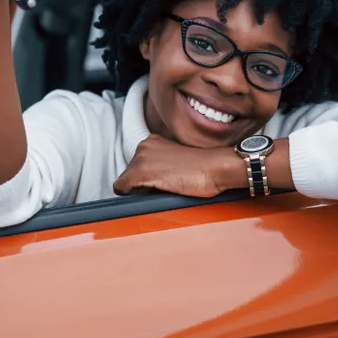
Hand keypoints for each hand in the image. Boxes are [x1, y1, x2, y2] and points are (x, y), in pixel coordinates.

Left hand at [113, 135, 239, 197]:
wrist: (216, 166)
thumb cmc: (204, 169)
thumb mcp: (177, 162)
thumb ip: (161, 167)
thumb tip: (147, 186)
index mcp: (152, 141)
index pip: (136, 167)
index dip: (147, 181)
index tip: (165, 182)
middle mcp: (143, 145)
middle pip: (129, 174)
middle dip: (142, 185)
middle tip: (168, 184)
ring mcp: (141, 157)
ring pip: (126, 182)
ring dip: (141, 190)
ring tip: (167, 186)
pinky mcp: (141, 171)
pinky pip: (122, 188)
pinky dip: (133, 196)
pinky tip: (157, 191)